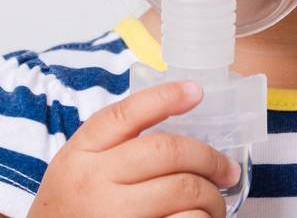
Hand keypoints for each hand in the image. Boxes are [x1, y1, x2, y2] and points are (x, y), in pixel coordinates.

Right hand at [28, 80, 240, 217]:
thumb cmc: (71, 205)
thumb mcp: (78, 164)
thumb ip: (113, 142)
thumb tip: (174, 114)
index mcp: (82, 153)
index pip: (125, 114)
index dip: (165, 98)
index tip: (196, 92)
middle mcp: (95, 182)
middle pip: (167, 152)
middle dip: (208, 158)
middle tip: (225, 169)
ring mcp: (114, 215)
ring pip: (183, 191)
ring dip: (212, 197)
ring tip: (215, 202)